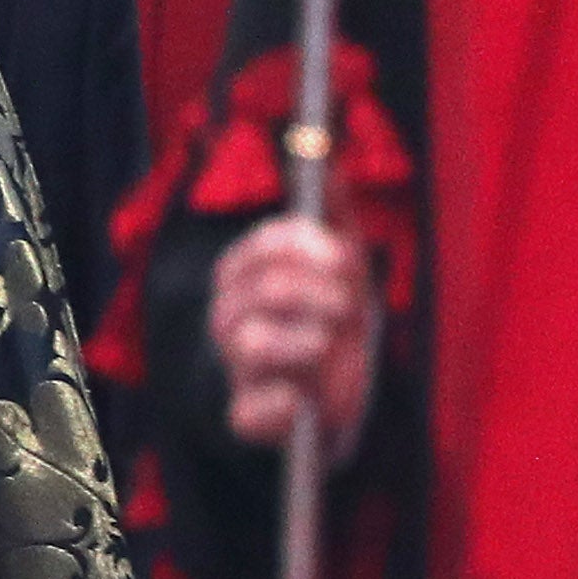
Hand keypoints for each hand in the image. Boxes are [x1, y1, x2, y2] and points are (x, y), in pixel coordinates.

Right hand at [212, 215, 378, 450]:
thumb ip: (333, 216)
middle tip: (347, 304)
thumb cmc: (326, 319)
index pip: (259, 247)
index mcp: (243, 278)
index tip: (344, 257)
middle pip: (261, 291)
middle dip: (316, 293)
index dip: (304, 247)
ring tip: (329, 343)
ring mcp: (236, 368)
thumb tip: (331, 162)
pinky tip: (302, 397)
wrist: (325, 391)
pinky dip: (279, 404)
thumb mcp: (338, 266)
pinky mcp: (249, 416)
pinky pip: (248, 412)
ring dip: (305, 339)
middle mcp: (229, 319)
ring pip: (252, 343)